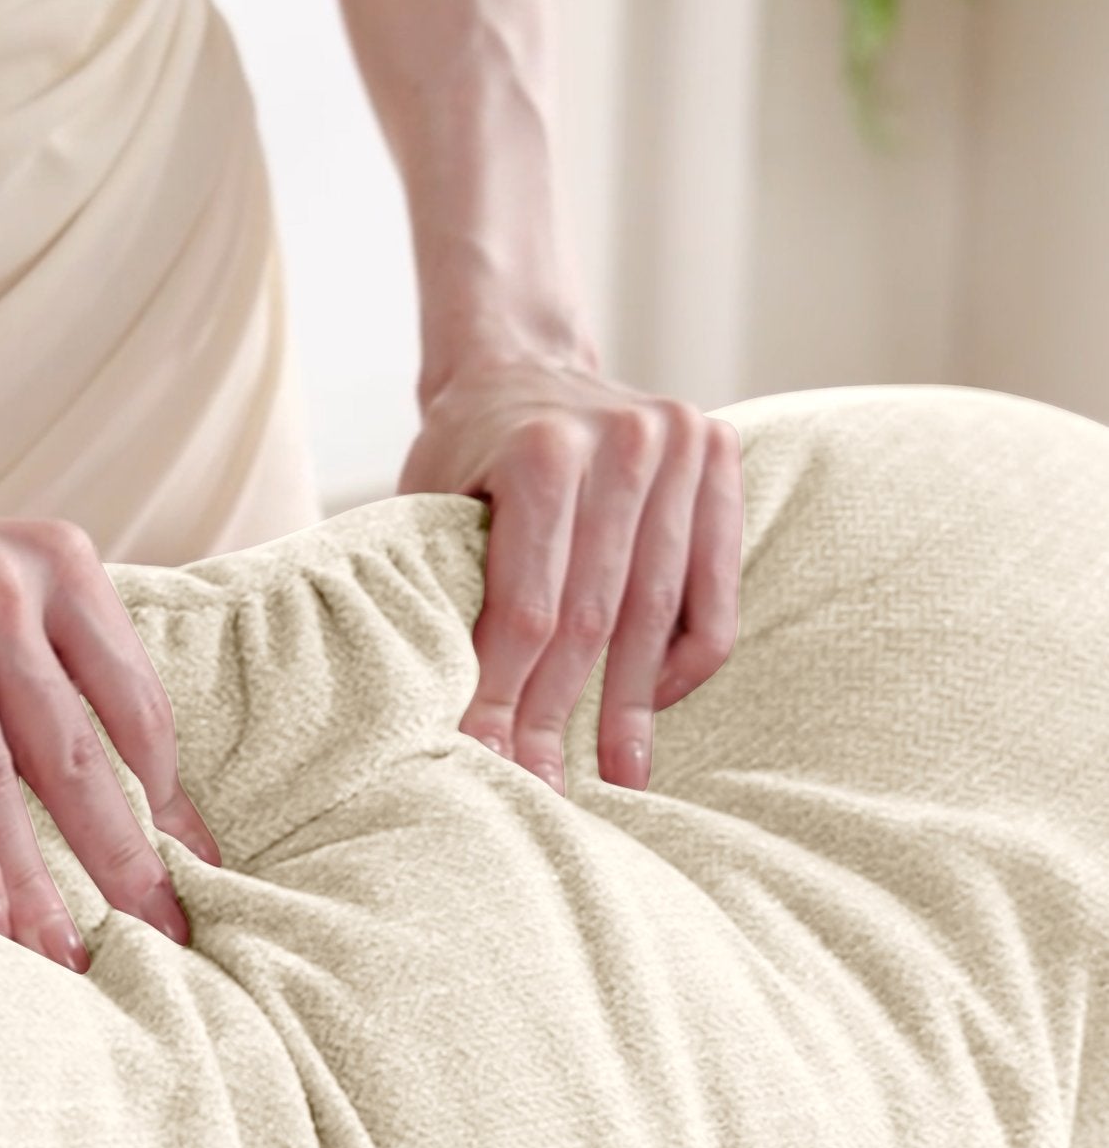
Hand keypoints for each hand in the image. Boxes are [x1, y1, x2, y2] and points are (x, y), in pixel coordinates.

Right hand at [0, 470, 218, 972]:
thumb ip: (46, 660)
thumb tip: (133, 793)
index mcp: (56, 562)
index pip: (134, 702)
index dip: (170, 798)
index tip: (199, 872)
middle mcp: (3, 579)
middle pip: (76, 752)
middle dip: (124, 859)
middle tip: (167, 940)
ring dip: (36, 886)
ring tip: (68, 964)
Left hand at [398, 351, 743, 794]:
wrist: (520, 360)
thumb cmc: (461, 450)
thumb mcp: (428, 502)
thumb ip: (440, 583)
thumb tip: (436, 712)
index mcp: (543, 450)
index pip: (529, 607)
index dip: (505, 694)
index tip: (488, 761)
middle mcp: (624, 440)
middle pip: (595, 618)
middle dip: (562, 714)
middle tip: (546, 788)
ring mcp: (681, 443)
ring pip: (659, 613)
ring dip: (631, 706)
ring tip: (618, 774)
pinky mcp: (719, 455)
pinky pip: (714, 589)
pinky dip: (684, 657)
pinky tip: (650, 705)